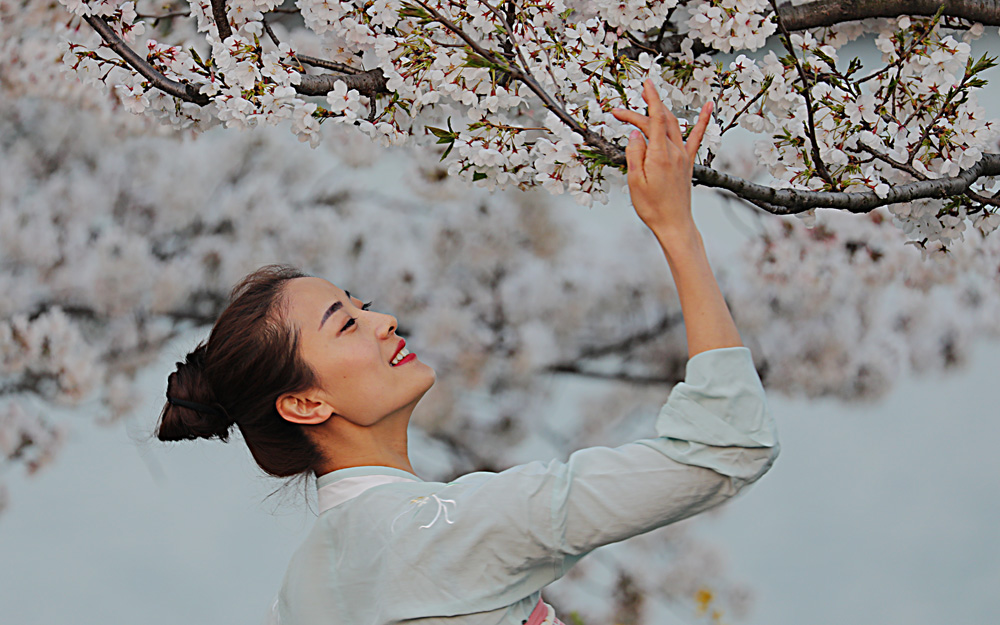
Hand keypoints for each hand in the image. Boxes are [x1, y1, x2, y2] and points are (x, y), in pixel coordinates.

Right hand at [611, 79, 712, 234]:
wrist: (673, 223)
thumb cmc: (652, 206)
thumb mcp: (635, 181)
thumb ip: (635, 153)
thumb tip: (635, 133)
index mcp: (659, 155)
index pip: (655, 119)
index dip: (651, 99)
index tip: (646, 83)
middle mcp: (674, 152)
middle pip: (660, 120)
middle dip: (642, 110)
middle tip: (620, 112)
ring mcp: (684, 156)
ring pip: (674, 125)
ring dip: (662, 110)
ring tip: (649, 101)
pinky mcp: (688, 162)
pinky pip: (697, 136)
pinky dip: (703, 119)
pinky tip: (709, 106)